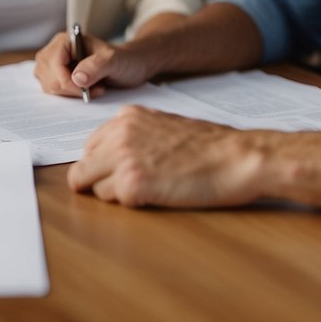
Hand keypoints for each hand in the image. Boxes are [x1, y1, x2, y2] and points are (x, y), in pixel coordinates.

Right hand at [33, 30, 153, 97]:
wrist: (129, 66)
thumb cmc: (123, 59)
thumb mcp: (114, 60)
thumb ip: (96, 66)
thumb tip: (76, 78)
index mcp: (66, 40)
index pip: (53, 64)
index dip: (67, 81)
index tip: (85, 90)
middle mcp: (56, 50)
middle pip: (48, 76)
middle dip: (70, 88)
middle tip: (93, 88)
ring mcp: (54, 64)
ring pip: (49, 86)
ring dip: (71, 93)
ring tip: (92, 88)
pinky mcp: (57, 76)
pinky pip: (53, 91)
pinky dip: (69, 95)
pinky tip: (86, 90)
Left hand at [67, 106, 263, 207]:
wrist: (237, 156)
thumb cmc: (211, 145)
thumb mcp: (166, 126)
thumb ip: (136, 136)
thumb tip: (112, 157)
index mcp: (127, 117)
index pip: (90, 147)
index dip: (104, 165)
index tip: (120, 173)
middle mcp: (119, 133)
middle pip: (83, 168)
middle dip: (102, 181)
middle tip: (134, 186)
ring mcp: (123, 157)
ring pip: (93, 187)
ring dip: (117, 194)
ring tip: (152, 189)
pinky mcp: (132, 183)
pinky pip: (113, 202)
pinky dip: (132, 204)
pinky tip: (159, 194)